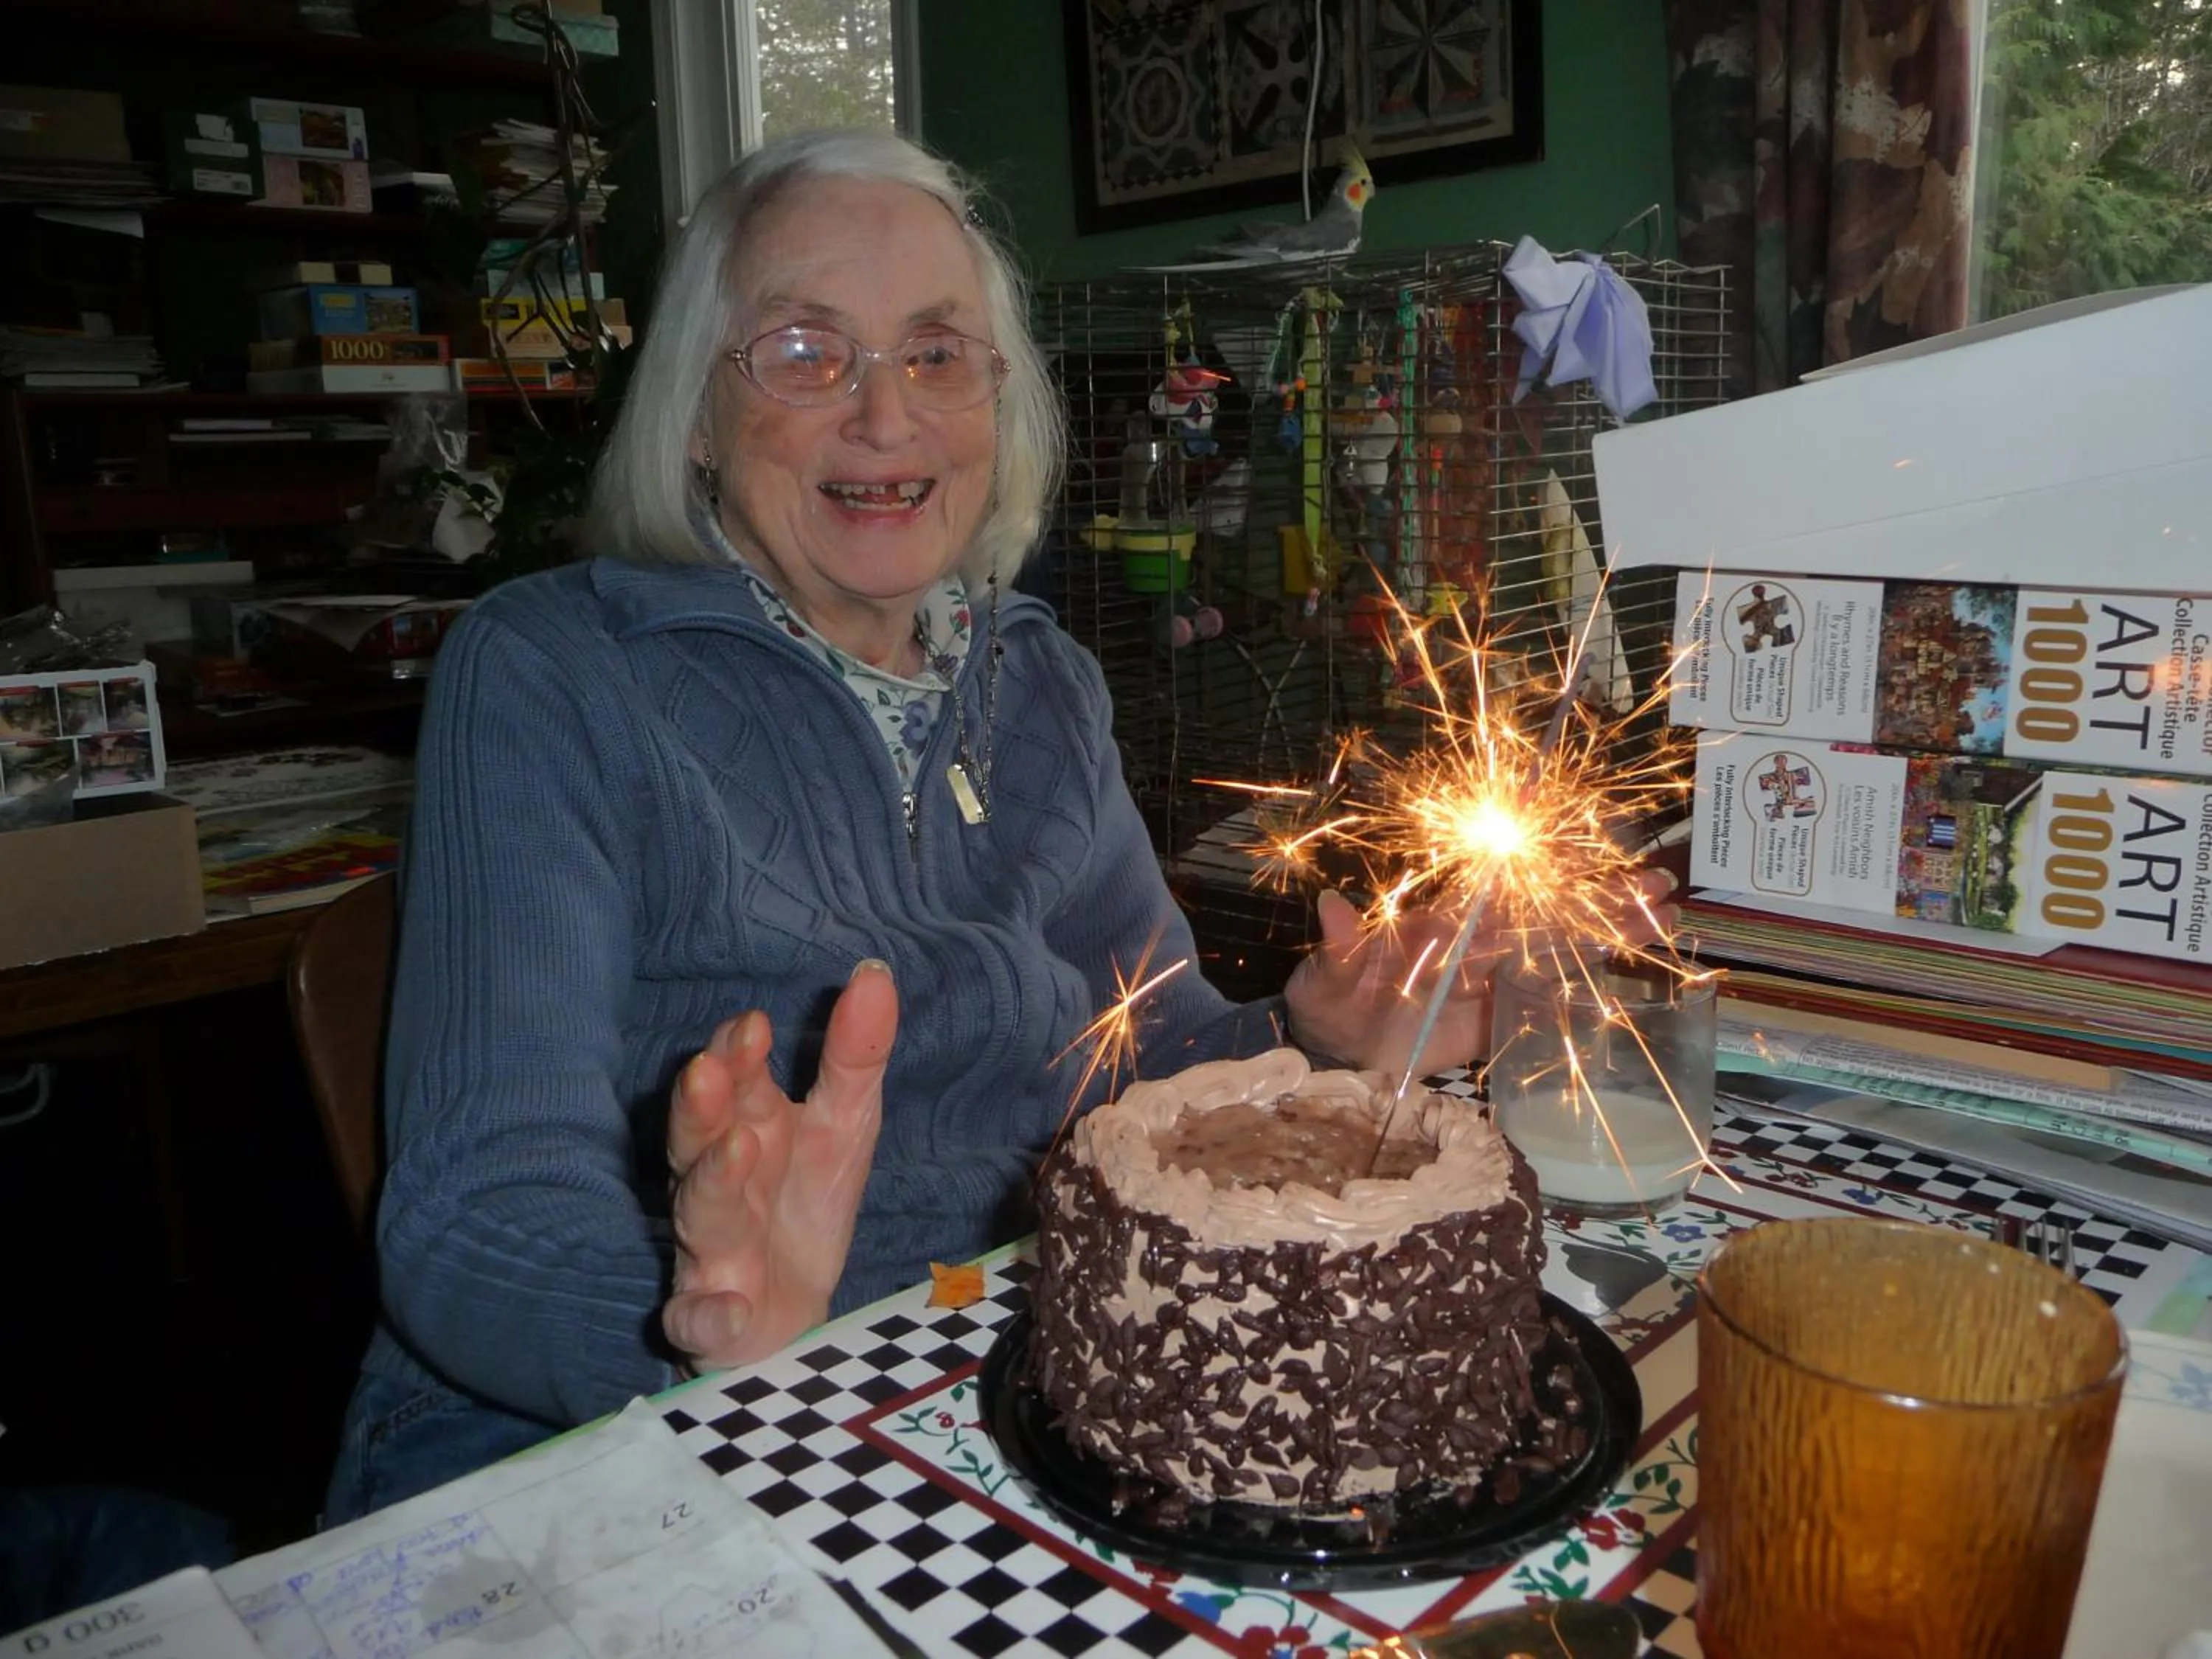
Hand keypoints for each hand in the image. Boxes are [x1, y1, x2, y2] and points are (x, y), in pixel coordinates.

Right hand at [661, 960, 896, 1371]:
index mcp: (750, 1130)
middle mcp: (717, 1184)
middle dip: (703, 1107)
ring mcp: (710, 1253)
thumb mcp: (845, 1125)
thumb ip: (854, 1056)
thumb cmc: (804, 1203)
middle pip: (702, 1140)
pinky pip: (700, 1320)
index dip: (740, 1056)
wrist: (788, 1318)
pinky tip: (722, 1308)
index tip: (755, 1025)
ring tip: (734, 1149)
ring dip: (711, 1184)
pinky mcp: (711, 1321)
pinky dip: (707, 1316)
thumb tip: (874, 972)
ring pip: (702, 1217)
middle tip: (708, 1070)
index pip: (738, 1085)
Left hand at [1283, 868, 1678, 1077]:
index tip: (1582, 850)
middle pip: (1547, 920)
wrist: (1331, 1046)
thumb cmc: (1330, 997)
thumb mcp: (1328, 972)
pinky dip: (1583, 989)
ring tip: (1664, 917)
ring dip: (1608, 936)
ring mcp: (1491, 985)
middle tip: (1661, 886)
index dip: (1542, 873)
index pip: (1500, 893)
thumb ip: (1340, 946)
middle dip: (1601, 903)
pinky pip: (1544, 1003)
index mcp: (1441, 926)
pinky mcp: (1494, 1023)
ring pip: (1557, 955)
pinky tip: (1627, 975)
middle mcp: (1475, 948)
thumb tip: (1330, 907)